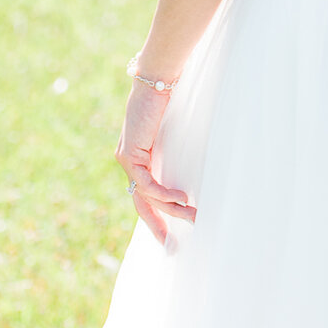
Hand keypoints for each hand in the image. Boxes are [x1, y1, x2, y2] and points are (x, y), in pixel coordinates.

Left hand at [114, 79, 196, 245]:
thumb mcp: (176, 132)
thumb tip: (200, 166)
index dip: (158, 218)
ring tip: (194, 217)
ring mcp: (127, 159)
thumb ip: (179, 150)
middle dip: (157, 228)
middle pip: (141, 205)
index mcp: (139, 158)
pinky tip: (183, 198)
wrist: (158, 78)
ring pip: (145, 197)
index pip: (146, 196)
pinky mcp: (131, 154)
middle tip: (171, 249)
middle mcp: (129, 162)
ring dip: (170, 210)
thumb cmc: (173, 98)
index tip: (171, 237)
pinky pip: (147, 184)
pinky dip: (164, 193)